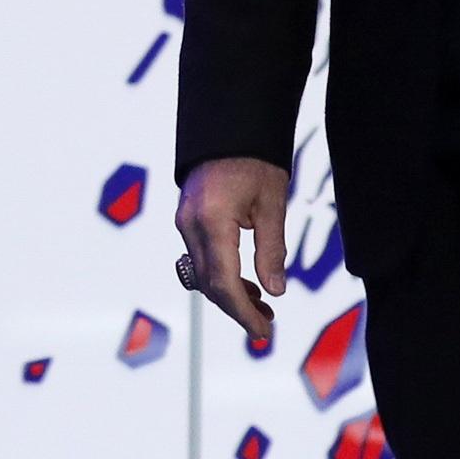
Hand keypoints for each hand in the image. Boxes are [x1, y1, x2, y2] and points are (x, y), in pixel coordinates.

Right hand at [175, 157, 288, 342]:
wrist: (229, 127)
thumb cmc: (256, 161)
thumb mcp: (272, 204)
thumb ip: (272, 250)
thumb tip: (275, 291)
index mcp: (212, 221)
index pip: (223, 282)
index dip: (243, 312)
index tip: (263, 332)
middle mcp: (190, 226)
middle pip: (209, 284)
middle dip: (237, 309)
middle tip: (267, 326)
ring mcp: (184, 223)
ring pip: (203, 275)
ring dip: (230, 294)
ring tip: (263, 307)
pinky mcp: (187, 221)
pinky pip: (201, 259)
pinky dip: (221, 276)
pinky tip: (247, 284)